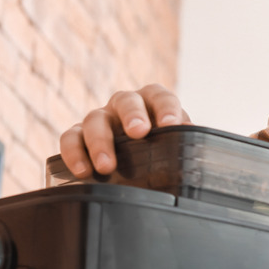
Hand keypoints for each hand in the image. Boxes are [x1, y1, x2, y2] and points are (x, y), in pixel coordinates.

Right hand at [58, 84, 188, 176]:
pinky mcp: (79, 135)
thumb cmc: (160, 153)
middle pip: (126, 101)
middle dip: (132, 115)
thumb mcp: (175, 149)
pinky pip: (70, 138)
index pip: (160, 97)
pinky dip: (73, 153)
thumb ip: (185, 148)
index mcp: (152, 104)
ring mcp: (101, 119)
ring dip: (100, 142)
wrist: (136, 168)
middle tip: (139, 132)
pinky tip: (82, 172)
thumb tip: (198, 158)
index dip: (166, 108)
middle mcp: (125, 106)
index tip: (170, 124)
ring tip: (107, 167)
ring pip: (95, 119)